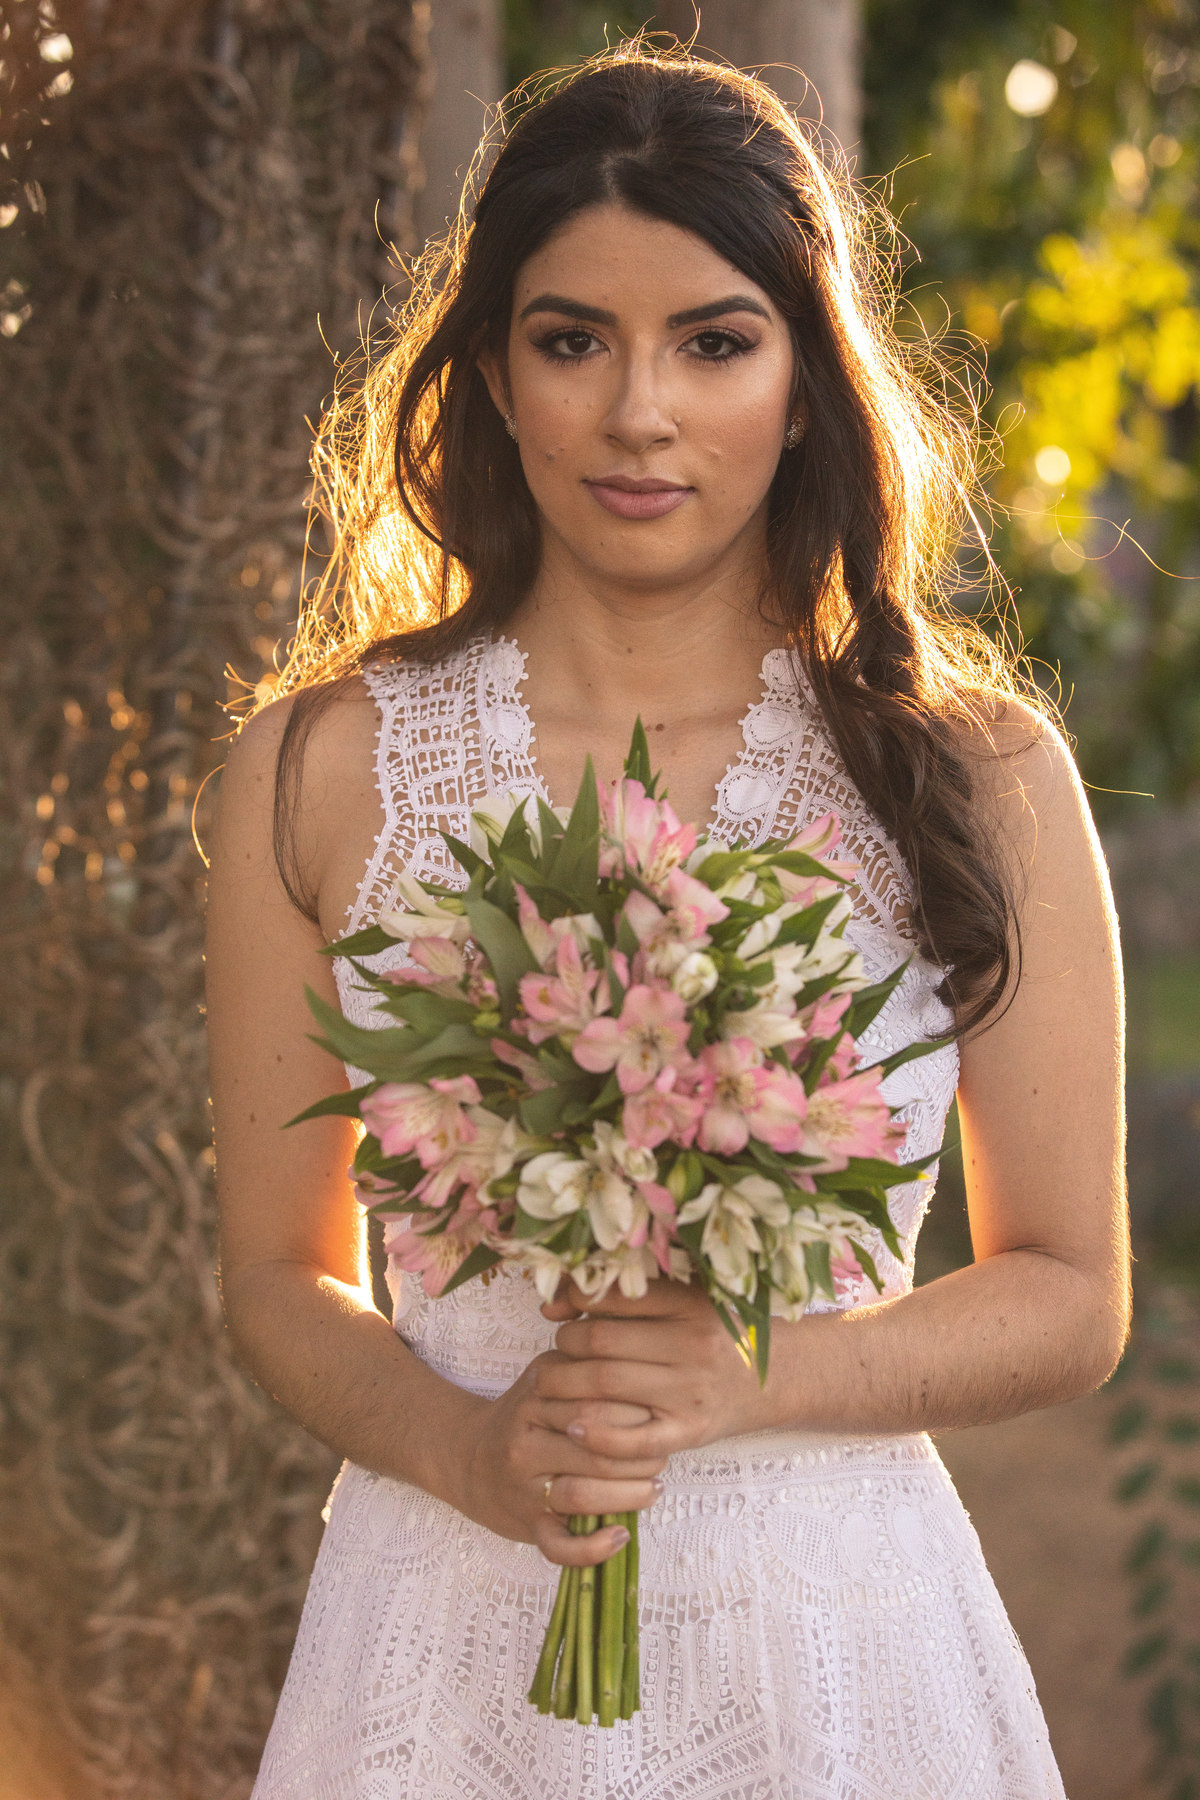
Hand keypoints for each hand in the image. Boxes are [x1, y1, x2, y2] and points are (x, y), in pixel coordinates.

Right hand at [452, 1356, 666, 1568]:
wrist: (466, 1457)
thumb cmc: (523, 1415)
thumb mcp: (544, 1375)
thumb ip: (582, 1361)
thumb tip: (635, 1350)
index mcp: (535, 1400)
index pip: (594, 1402)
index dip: (635, 1410)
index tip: (658, 1413)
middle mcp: (526, 1442)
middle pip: (593, 1448)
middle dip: (639, 1453)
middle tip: (663, 1451)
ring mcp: (524, 1488)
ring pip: (581, 1495)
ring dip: (628, 1495)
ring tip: (654, 1487)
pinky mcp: (526, 1525)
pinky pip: (558, 1546)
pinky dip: (592, 1549)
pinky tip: (620, 1535)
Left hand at [536, 1277, 772, 1462]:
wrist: (775, 1378)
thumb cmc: (715, 1335)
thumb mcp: (684, 1300)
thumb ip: (626, 1295)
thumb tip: (552, 1306)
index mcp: (690, 1304)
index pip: (613, 1295)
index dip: (573, 1299)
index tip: (559, 1309)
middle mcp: (693, 1345)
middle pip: (600, 1339)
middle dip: (564, 1344)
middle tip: (557, 1350)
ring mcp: (691, 1392)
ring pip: (605, 1383)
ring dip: (563, 1383)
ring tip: (550, 1383)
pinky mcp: (689, 1433)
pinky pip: (632, 1439)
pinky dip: (596, 1435)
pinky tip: (574, 1427)